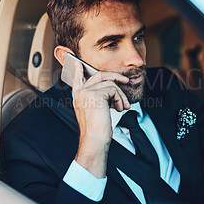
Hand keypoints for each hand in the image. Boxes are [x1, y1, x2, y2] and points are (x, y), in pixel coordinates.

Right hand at [72, 61, 129, 177]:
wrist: (95, 140)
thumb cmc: (96, 130)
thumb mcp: (95, 111)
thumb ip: (98, 99)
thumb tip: (111, 90)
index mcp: (78, 97)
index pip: (77, 79)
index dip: (78, 70)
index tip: (77, 63)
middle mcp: (80, 93)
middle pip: (99, 75)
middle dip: (115, 76)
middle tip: (126, 81)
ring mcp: (87, 92)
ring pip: (111, 83)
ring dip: (121, 95)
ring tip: (123, 107)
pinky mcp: (96, 94)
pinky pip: (114, 89)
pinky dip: (120, 99)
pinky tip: (120, 108)